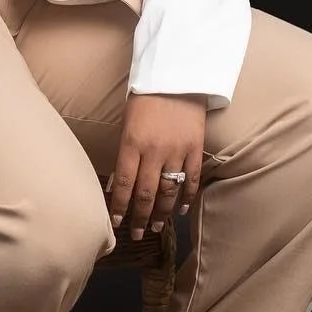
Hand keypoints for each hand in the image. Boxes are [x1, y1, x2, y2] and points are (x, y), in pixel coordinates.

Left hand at [106, 93, 206, 239]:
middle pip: (146, 193)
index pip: (124, 184)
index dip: (120, 207)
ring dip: (162, 213)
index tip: (115, 224)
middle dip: (140, 217)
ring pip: (169, 191)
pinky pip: (191, 180)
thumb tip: (116, 186)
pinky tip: (180, 210)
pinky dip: (186, 197)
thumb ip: (123, 155)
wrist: (177, 77)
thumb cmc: (145, 99)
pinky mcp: (195, 149)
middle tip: (136, 234)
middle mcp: (154, 151)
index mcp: (132, 143)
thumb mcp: (126, 124)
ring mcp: (177, 151)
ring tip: (156, 227)